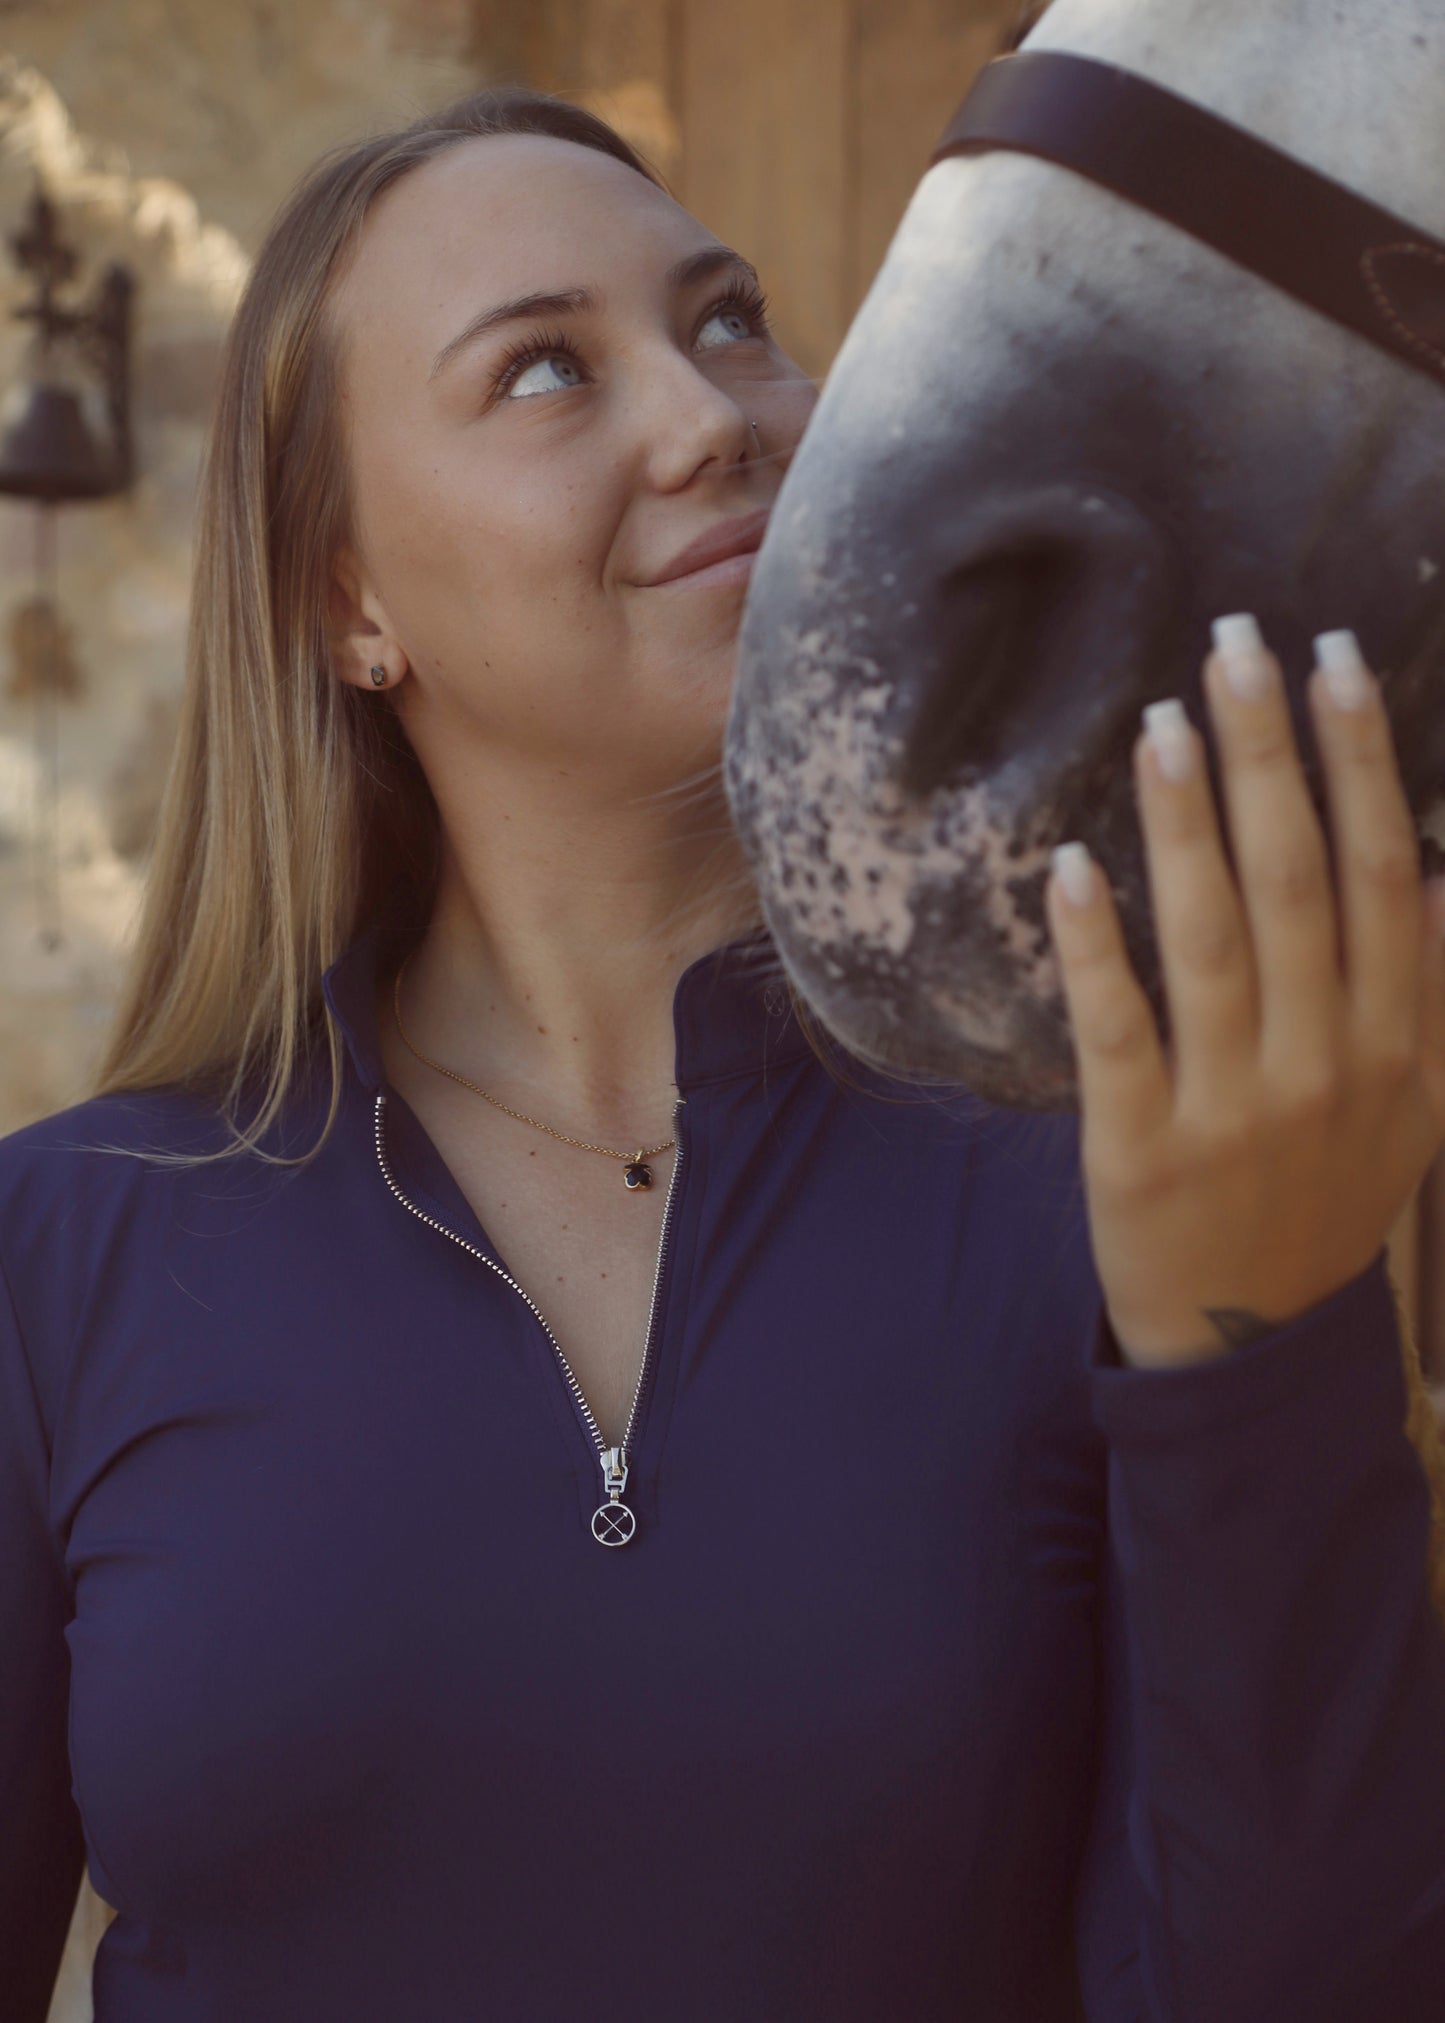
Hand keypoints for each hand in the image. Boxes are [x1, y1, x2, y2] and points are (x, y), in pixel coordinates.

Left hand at [1045, 617, 1444, 1368]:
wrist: (1252, 1343)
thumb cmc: (1325, 1202)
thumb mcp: (1418, 1108)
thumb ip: (1436, 991)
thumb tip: (1437, 865)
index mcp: (1392, 1042)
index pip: (1376, 874)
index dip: (1359, 762)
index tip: (1332, 662)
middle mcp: (1322, 1063)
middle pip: (1296, 882)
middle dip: (1269, 756)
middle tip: (1234, 647)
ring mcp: (1230, 1106)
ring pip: (1209, 938)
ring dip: (1185, 824)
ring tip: (1160, 725)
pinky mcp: (1138, 1149)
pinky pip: (1116, 1029)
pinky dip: (1094, 948)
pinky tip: (1071, 868)